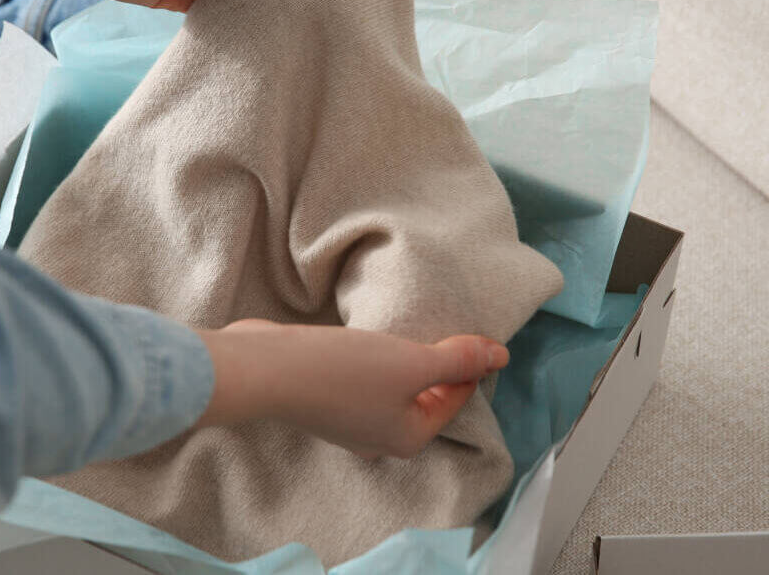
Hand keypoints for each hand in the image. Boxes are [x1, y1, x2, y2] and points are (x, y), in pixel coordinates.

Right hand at [195, 319, 509, 458]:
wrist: (266, 370)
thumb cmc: (344, 372)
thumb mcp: (412, 362)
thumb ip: (457, 359)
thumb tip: (502, 356)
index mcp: (409, 438)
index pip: (456, 400)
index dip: (470, 365)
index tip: (475, 332)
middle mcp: (380, 439)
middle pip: (424, 399)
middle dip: (436, 367)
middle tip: (445, 329)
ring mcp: (348, 422)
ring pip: (393, 391)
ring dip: (403, 364)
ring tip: (406, 331)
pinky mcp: (323, 400)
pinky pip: (364, 382)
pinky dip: (374, 363)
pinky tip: (367, 341)